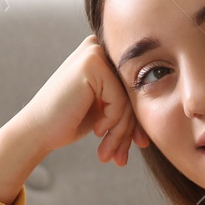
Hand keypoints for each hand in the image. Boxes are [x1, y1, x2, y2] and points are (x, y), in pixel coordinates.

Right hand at [0, 35, 149, 203]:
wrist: (37, 131)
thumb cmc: (69, 121)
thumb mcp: (106, 107)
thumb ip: (129, 99)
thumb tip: (166, 106)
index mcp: (104, 54)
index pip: (135, 87)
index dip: (137, 119)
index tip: (136, 145)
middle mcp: (99, 47)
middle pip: (134, 92)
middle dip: (130, 129)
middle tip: (121, 158)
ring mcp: (95, 52)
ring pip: (128, 98)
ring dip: (121, 132)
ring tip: (109, 154)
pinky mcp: (91, 64)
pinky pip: (119, 100)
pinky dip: (111, 122)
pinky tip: (96, 132)